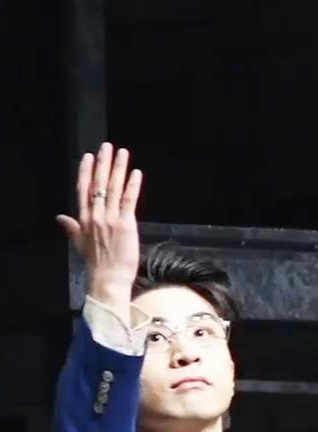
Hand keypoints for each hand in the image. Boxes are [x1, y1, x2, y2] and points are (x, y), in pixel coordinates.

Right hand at [56, 143, 144, 311]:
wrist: (107, 277)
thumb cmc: (96, 262)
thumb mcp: (79, 242)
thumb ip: (71, 227)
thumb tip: (60, 217)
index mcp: (84, 218)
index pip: (83, 189)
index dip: (85, 171)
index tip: (88, 157)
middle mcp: (95, 215)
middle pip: (98, 184)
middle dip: (102, 164)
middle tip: (107, 146)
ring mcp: (110, 218)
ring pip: (114, 188)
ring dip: (118, 169)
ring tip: (122, 153)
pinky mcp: (126, 224)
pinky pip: (129, 201)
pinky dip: (132, 186)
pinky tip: (136, 173)